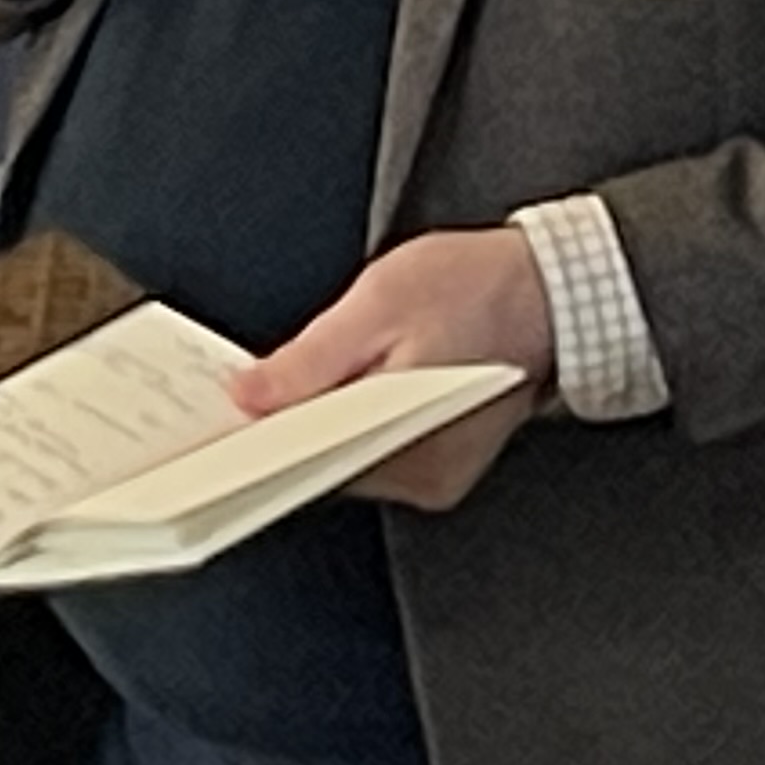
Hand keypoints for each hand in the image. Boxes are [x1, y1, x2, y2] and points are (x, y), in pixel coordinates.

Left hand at [230, 229, 552, 512]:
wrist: (549, 291)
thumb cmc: (476, 286)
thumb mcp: (379, 302)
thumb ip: (310, 358)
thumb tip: (249, 395)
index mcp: (409, 441)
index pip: (308, 462)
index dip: (256, 442)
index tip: (215, 428)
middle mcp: (425, 477)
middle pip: (323, 468)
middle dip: (282, 430)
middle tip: (245, 393)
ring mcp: (435, 477)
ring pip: (346, 463)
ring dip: (315, 428)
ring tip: (291, 385)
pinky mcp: (439, 466)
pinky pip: (373, 456)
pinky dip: (347, 428)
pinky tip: (334, 392)